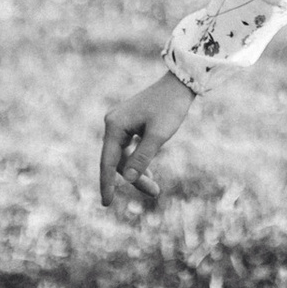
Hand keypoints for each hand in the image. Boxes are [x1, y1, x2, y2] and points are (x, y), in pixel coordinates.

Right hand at [99, 68, 195, 207]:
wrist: (180, 83)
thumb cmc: (170, 107)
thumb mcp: (159, 135)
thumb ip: (142, 157)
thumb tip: (128, 179)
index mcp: (115, 125)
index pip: (108, 162)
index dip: (107, 184)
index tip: (106, 204)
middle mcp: (112, 123)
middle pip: (117, 160)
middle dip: (133, 178)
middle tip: (155, 192)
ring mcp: (119, 122)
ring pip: (123, 155)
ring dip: (137, 171)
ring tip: (155, 188)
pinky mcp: (128, 122)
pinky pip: (128, 147)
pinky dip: (137, 160)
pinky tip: (148, 173)